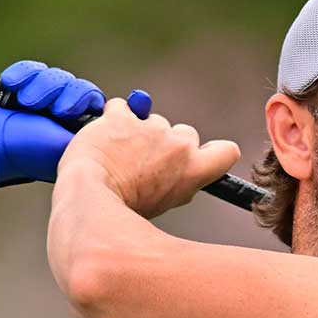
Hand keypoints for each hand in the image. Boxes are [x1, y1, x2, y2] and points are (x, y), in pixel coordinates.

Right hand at [0, 61, 104, 192]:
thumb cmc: (26, 149)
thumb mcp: (68, 146)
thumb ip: (94, 133)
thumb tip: (117, 123)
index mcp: (77, 128)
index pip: (93, 100)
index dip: (85, 98)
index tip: (67, 110)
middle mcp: (62, 113)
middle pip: (76, 85)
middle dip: (61, 93)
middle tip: (48, 109)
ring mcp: (42, 99)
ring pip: (55, 76)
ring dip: (40, 86)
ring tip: (25, 102)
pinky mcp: (22, 86)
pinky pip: (32, 68)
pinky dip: (22, 75)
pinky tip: (10, 88)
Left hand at [58, 97, 240, 218]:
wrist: (91, 200)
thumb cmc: (124, 209)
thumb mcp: (163, 204)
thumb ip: (178, 184)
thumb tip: (177, 178)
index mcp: (193, 170)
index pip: (226, 152)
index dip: (215, 150)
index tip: (200, 154)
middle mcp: (179, 145)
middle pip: (185, 133)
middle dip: (168, 142)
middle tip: (145, 162)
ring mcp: (150, 128)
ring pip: (151, 120)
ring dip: (137, 131)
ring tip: (117, 154)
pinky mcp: (122, 117)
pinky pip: (121, 108)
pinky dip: (112, 118)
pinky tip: (102, 137)